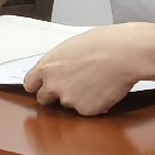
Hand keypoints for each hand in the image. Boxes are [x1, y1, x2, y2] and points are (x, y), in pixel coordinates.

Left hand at [17, 24, 154, 113]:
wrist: (124, 54)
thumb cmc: (103, 44)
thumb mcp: (71, 47)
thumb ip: (58, 62)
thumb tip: (58, 69)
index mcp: (46, 66)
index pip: (30, 84)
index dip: (37, 86)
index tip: (42, 87)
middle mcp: (53, 85)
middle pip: (44, 99)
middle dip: (54, 95)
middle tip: (71, 86)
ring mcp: (68, 100)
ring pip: (68, 104)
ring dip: (77, 98)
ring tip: (94, 82)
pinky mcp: (85, 110)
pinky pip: (87, 110)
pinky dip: (94, 104)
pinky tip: (104, 89)